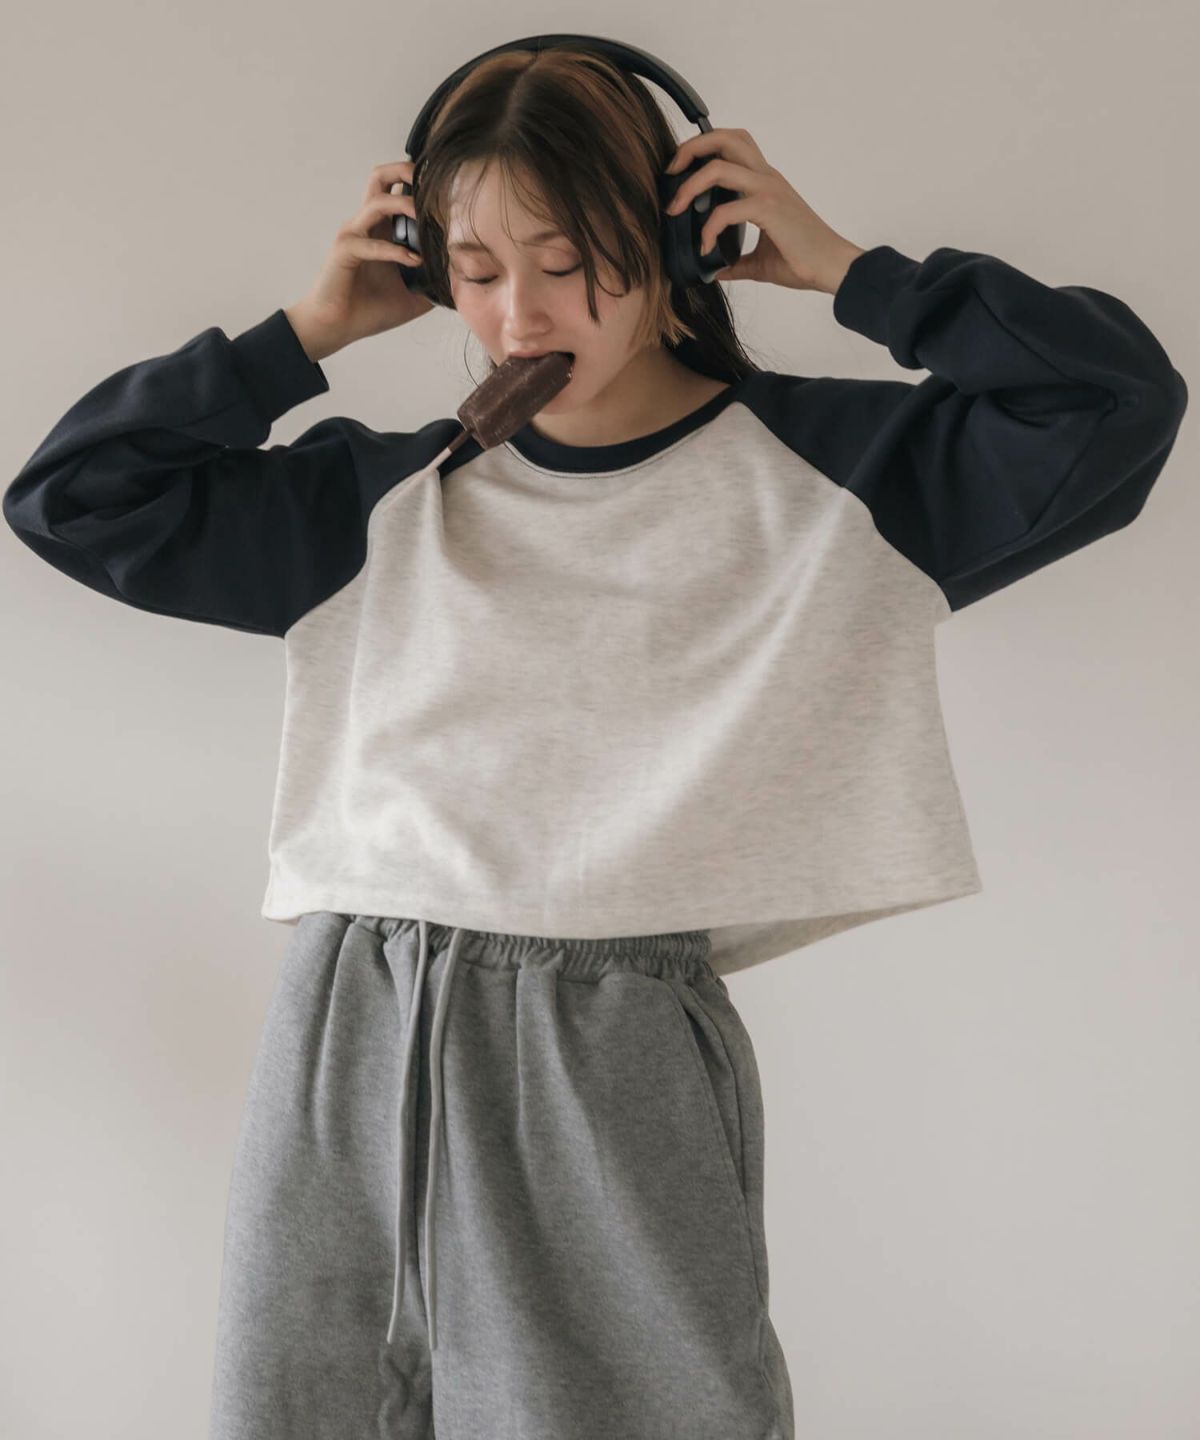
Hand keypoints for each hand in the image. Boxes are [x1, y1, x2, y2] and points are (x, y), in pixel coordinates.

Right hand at [289, 161, 435, 350]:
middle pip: (380, 177)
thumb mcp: (413, 297)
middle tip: (430, 181)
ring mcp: (354, 235)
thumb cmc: (369, 310)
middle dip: (405, 170)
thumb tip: (463, 283)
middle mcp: (366, 225)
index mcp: (382, 230)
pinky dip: (395, 250)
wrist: (336, 328)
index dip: (419, 184)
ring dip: (403, 204)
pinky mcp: (345, 252)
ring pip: (376, 201)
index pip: (398, 190)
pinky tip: (414, 261)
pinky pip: (370, 243)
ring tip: (425, 217)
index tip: (447, 189)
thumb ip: (434, 283)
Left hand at [664, 128, 865, 293]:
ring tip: (676, 208)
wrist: (832, 268)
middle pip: (725, 138)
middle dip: (691, 149)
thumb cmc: (803, 261)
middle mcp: (766, 178)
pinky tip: (705, 247)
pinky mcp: (769, 209)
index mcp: (765, 182)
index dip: (703, 148)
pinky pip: (726, 209)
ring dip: (690, 185)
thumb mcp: (760, 261)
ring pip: (720, 166)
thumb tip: (714, 272)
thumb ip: (736, 262)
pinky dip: (708, 227)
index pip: (733, 143)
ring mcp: (768, 190)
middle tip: (671, 173)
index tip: (681, 173)